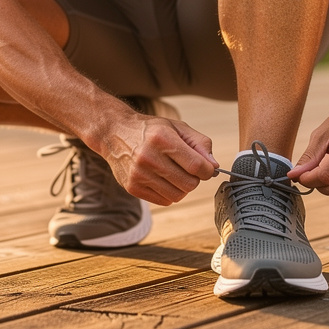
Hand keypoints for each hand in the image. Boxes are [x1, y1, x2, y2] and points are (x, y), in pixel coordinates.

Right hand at [96, 113, 218, 205]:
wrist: (114, 133)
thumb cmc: (151, 130)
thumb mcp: (177, 127)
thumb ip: (200, 143)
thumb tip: (214, 166)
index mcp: (162, 139)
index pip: (197, 166)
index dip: (208, 170)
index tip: (206, 168)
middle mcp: (149, 157)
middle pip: (189, 184)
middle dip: (194, 179)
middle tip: (187, 169)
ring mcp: (139, 174)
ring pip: (177, 195)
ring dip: (182, 187)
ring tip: (174, 174)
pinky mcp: (132, 187)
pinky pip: (164, 201)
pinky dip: (169, 193)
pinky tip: (162, 179)